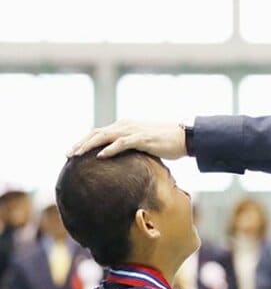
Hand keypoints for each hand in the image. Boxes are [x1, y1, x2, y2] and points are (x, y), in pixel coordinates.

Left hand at [69, 120, 186, 159]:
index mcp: (125, 126)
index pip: (99, 132)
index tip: (72, 153)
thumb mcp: (144, 144)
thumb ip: (130, 148)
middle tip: (67, 155)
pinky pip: (122, 143)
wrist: (185, 137)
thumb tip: (121, 163)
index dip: (84, 141)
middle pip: (97, 133)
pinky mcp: (143, 138)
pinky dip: (110, 149)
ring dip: (88, 145)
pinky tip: (100, 156)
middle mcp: (126, 125)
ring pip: (105, 136)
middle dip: (80, 143)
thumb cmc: (166, 143)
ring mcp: (134, 131)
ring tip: (76, 155)